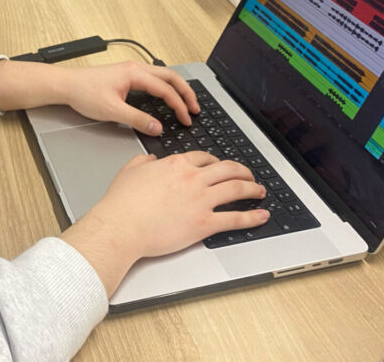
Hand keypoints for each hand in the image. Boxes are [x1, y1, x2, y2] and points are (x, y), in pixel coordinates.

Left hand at [57, 61, 197, 135]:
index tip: (186, 119)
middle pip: (170, 77)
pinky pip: (153, 79)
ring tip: (186, 103)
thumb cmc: (84, 93)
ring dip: (176, 89)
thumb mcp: (112, 111)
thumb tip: (157, 128)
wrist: (65, 84)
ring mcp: (131, 70)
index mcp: (134, 74)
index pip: (166, 89)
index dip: (179, 105)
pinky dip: (165, 88)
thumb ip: (137, 120)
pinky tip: (166, 97)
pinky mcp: (126, 75)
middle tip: (196, 109)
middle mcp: (135, 68)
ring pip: (163, 76)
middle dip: (186, 93)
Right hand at [61, 152, 266, 295]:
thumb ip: (143, 162)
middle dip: (242, 171)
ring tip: (260, 191)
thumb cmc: (122, 202)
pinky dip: (252, 217)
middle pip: (227, 169)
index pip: (204, 158)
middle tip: (249, 175)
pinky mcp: (204, 223)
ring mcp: (201, 200)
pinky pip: (235, 218)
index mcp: (176, 164)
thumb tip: (151, 159)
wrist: (121, 226)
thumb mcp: (130, 170)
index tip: (221, 166)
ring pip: (236, 188)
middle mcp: (192, 178)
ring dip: (252, 189)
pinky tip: (261, 215)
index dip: (216, 161)